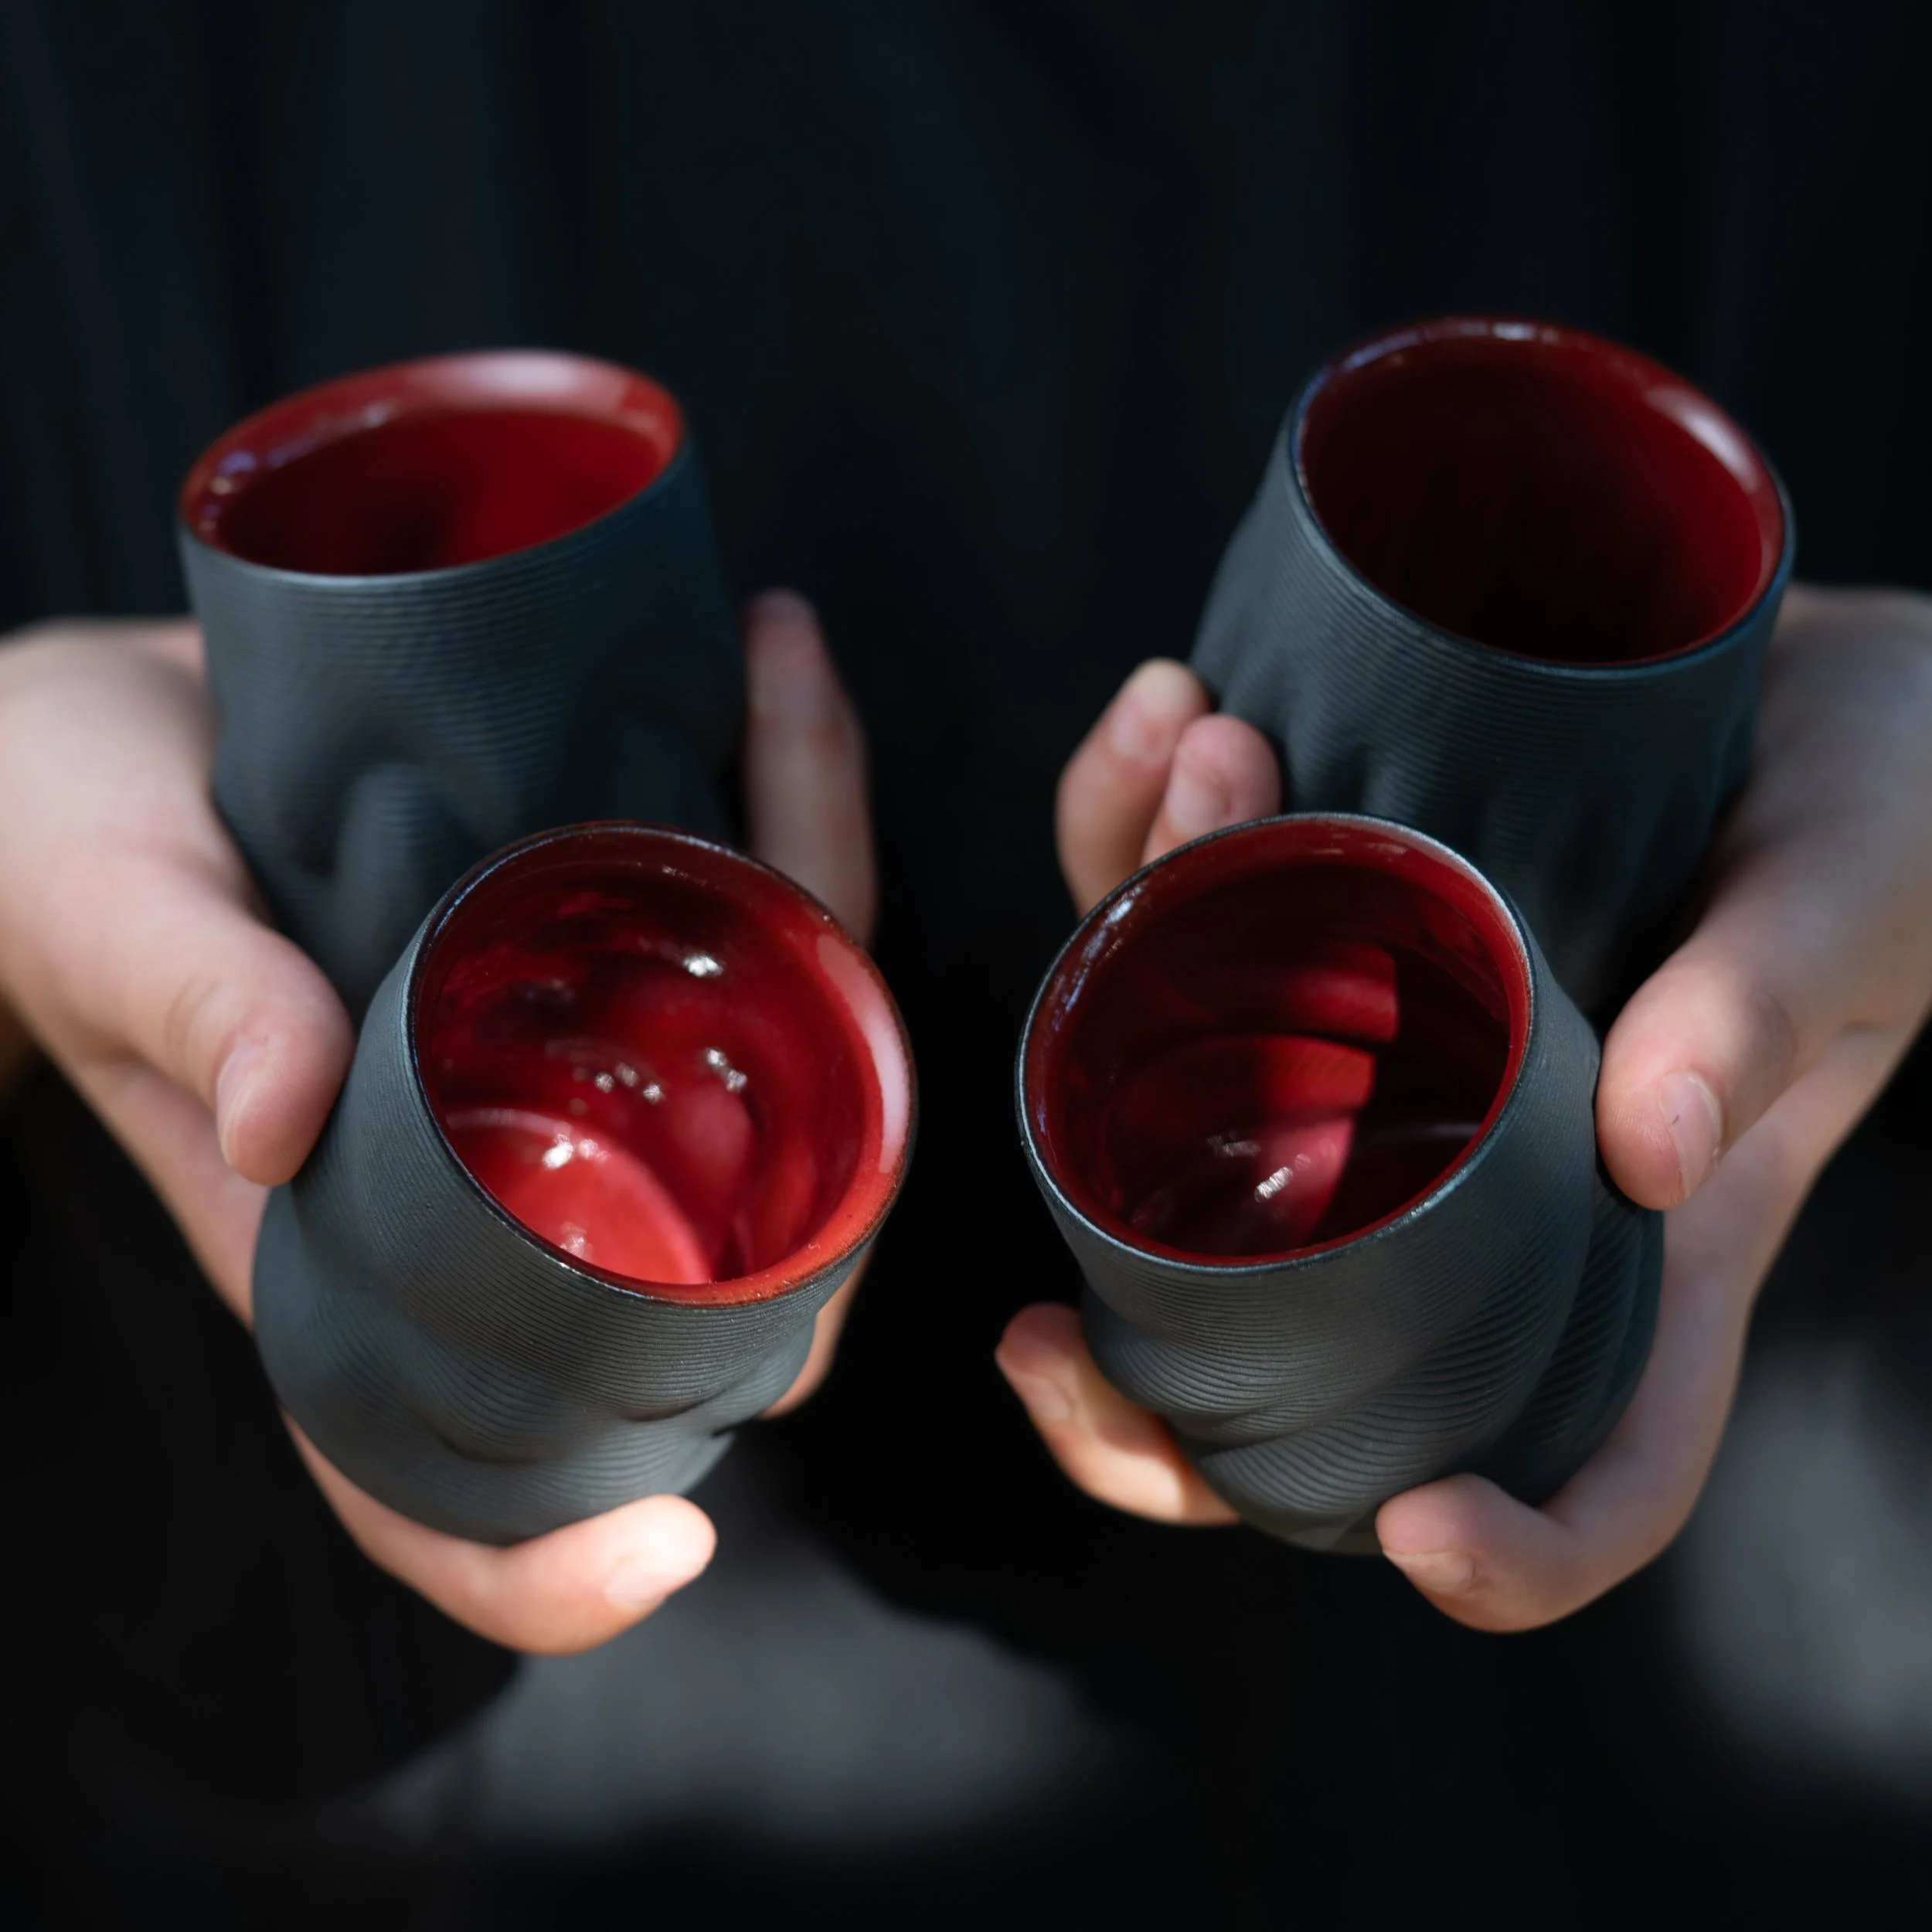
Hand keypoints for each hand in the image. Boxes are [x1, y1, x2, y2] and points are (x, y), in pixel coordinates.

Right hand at [0, 589, 874, 1652]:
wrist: (93, 729)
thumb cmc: (54, 844)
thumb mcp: (106, 915)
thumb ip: (191, 1009)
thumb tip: (287, 1118)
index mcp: (357, 1245)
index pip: (457, 1477)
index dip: (548, 1567)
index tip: (667, 1551)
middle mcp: (494, 1180)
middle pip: (711, 1264)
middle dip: (825, 1126)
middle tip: (823, 876)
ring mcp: (558, 1067)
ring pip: (767, 1075)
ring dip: (821, 893)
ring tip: (786, 695)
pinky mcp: (584, 950)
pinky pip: (731, 923)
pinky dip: (775, 808)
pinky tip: (768, 669)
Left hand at [997, 586, 1931, 1625]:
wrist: (1806, 678)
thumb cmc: (1882, 814)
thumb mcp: (1849, 900)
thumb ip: (1764, 1010)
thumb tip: (1648, 1147)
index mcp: (1634, 1233)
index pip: (1587, 1454)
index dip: (1517, 1550)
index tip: (1418, 1530)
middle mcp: (1474, 1178)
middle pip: (1294, 1360)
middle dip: (1141, 1391)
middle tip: (1034, 1346)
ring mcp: (1377, 1056)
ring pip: (1183, 1109)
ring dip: (1133, 945)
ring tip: (1198, 758)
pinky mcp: (1323, 926)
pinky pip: (1190, 920)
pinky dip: (1151, 821)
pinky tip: (1174, 706)